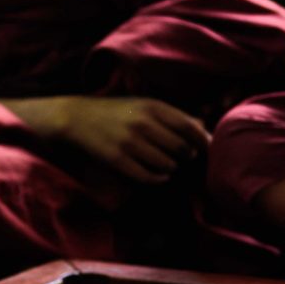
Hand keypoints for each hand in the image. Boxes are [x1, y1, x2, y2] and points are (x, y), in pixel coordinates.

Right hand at [11, 96, 209, 183]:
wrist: (77, 119)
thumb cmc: (116, 112)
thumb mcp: (144, 105)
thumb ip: (173, 115)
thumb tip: (202, 125)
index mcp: (152, 107)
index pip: (189, 127)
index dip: (203, 141)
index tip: (207, 148)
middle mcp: (143, 124)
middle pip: (181, 149)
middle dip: (187, 156)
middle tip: (184, 157)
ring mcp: (130, 143)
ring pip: (167, 165)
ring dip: (171, 167)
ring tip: (168, 165)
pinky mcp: (118, 161)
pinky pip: (148, 177)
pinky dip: (158, 178)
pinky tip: (158, 175)